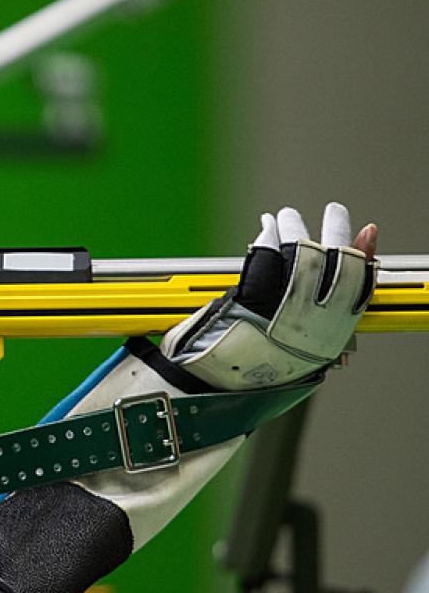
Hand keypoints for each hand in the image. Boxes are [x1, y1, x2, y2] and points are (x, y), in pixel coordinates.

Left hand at [162, 203, 377, 389]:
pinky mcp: (249, 295)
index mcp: (330, 331)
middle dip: (335, 229)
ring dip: (294, 226)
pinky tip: (265, 227)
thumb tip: (342, 279)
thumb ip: (329, 305)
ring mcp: (280, 303)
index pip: (358, 281)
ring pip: (296, 248)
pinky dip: (265, 235)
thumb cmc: (266, 365)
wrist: (227, 383)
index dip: (364, 253)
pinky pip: (262, 254)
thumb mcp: (309, 341)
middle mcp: (311, 316)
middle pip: (331, 257)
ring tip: (289, 217)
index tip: (366, 233)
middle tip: (335, 211)